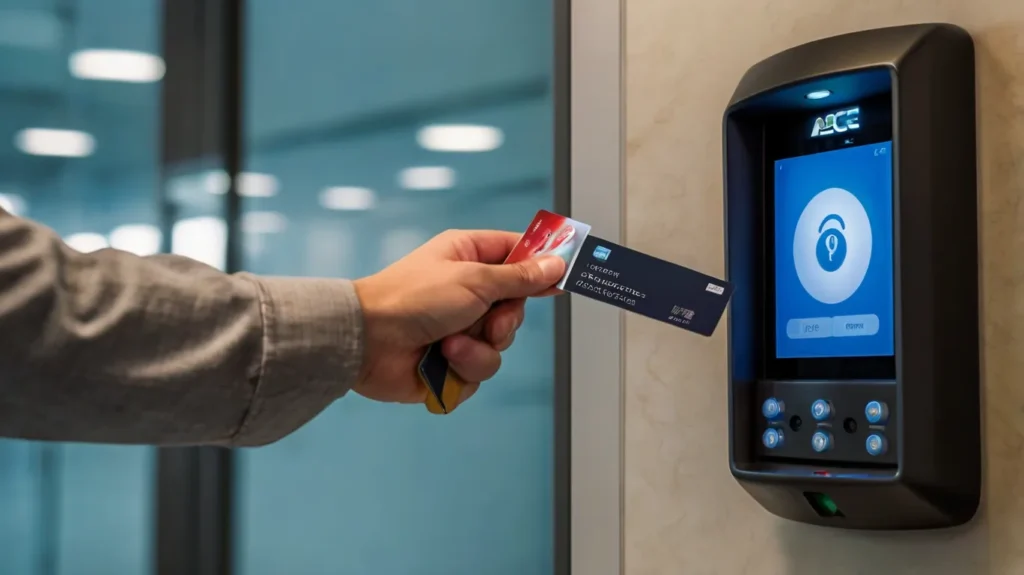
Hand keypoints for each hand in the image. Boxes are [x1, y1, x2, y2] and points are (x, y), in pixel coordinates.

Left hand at [351, 229, 565, 406]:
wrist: (368, 342)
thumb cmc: (411, 298)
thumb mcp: (474, 279)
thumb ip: (520, 277)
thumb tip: (555, 263)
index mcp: (468, 256)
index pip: (517, 254)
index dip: (541, 265)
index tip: (565, 274)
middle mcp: (465, 291)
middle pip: (515, 308)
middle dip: (504, 322)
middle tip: (489, 321)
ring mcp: (457, 327)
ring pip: (499, 346)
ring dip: (479, 350)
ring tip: (449, 344)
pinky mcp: (449, 362)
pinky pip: (479, 371)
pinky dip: (463, 370)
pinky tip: (439, 361)